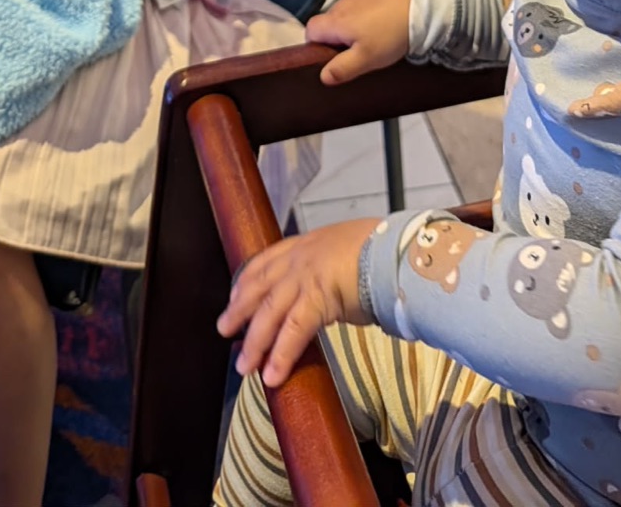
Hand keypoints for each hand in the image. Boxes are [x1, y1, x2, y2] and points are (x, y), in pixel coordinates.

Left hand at [216, 220, 376, 386]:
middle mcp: (300, 258)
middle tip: (223, 329)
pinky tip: (273, 376)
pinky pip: (293, 331)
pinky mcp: (318, 298)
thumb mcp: (345, 254)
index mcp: (307, 244)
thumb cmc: (381, 255)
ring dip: (255, 343)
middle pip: (260, 286)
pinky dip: (281, 355)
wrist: (396, 253)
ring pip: (270, 313)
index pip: (266, 260)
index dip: (247, 280)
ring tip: (245, 367)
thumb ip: (330, 273)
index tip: (234, 295)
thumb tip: (330, 295)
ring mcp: (306, 277)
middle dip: (239, 310)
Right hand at [306, 0, 416, 83]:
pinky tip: (382, 19)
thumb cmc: (391, 35)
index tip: (331, 55)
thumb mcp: (367, 59)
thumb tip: (322, 77)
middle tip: (357, 50)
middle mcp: (341, 3)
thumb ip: (342, 68)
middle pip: (328, 21)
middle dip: (336, 36)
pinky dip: (365, 11)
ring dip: (351, 23)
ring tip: (372, 35)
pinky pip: (360, 1)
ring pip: (344, 11)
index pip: (310, 30)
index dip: (315, 44)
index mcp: (336, 21)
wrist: (421, 6)